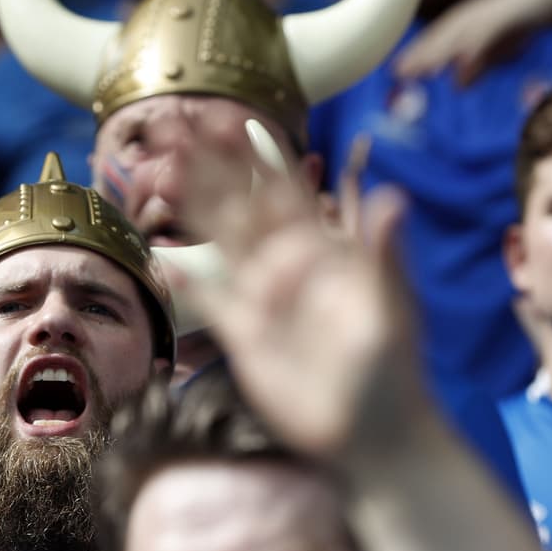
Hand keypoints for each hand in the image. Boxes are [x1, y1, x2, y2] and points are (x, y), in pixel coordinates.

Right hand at [178, 141, 425, 462]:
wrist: (374, 434)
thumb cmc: (394, 369)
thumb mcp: (390, 308)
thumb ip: (383, 253)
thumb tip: (393, 195)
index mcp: (325, 249)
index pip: (282, 189)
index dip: (253, 155)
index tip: (224, 116)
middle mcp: (288, 265)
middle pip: (240, 204)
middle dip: (209, 166)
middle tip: (172, 125)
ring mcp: (263, 299)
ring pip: (219, 241)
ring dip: (191, 207)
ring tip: (159, 172)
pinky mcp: (244, 337)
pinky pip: (209, 300)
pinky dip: (184, 281)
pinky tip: (157, 259)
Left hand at [394, 0, 551, 85]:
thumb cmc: (516, 20)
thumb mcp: (494, 47)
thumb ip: (477, 64)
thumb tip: (458, 86)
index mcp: (464, 21)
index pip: (434, 39)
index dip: (416, 54)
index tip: (397, 70)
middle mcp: (469, 15)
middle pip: (440, 36)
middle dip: (420, 55)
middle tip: (400, 73)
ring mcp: (485, 14)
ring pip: (458, 35)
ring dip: (440, 53)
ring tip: (425, 71)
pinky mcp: (504, 16)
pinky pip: (485, 34)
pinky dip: (472, 49)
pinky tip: (463, 64)